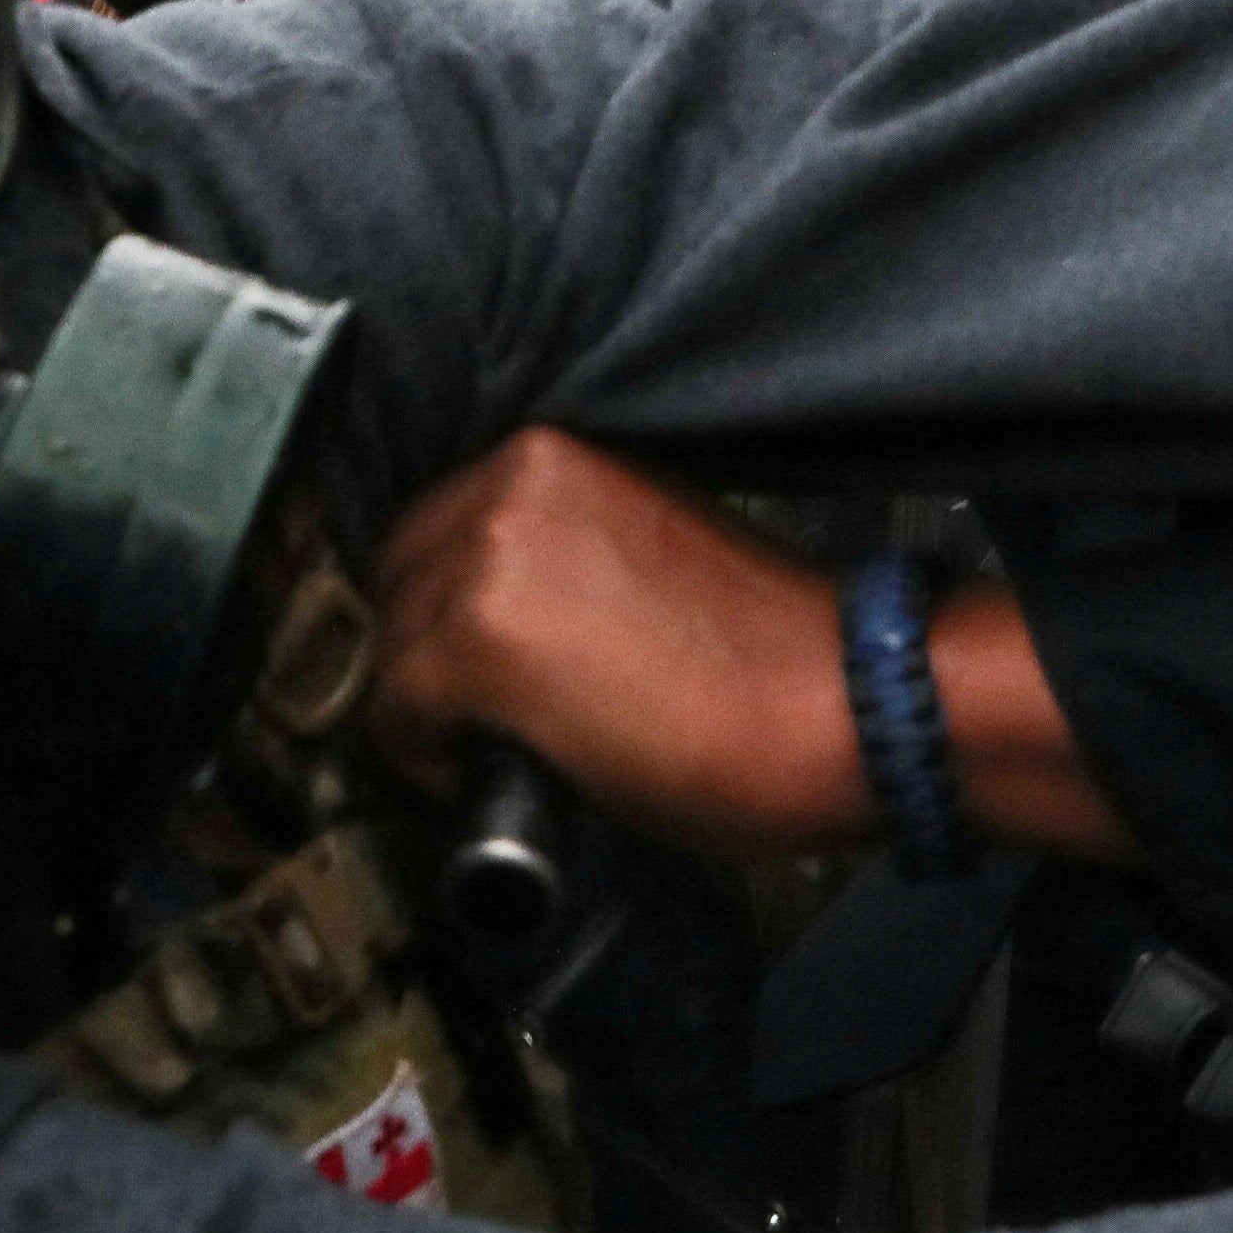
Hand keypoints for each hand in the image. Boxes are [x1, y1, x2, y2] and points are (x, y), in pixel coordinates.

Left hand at [364, 432, 1137, 862]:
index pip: (434, 528)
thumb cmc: (770, 652)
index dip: (441, 609)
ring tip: (487, 753)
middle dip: (421, 652)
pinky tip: (479, 776)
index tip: (463, 667)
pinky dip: (421, 755)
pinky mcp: (480, 642)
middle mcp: (510, 486)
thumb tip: (505, 615)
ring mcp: (489, 558)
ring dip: (422, 706)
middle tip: (472, 722)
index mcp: (551, 456)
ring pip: (392, 645)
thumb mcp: (645, 552)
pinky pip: (394, 709)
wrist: (840, 702)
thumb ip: (564, 555)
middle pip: (399, 579)